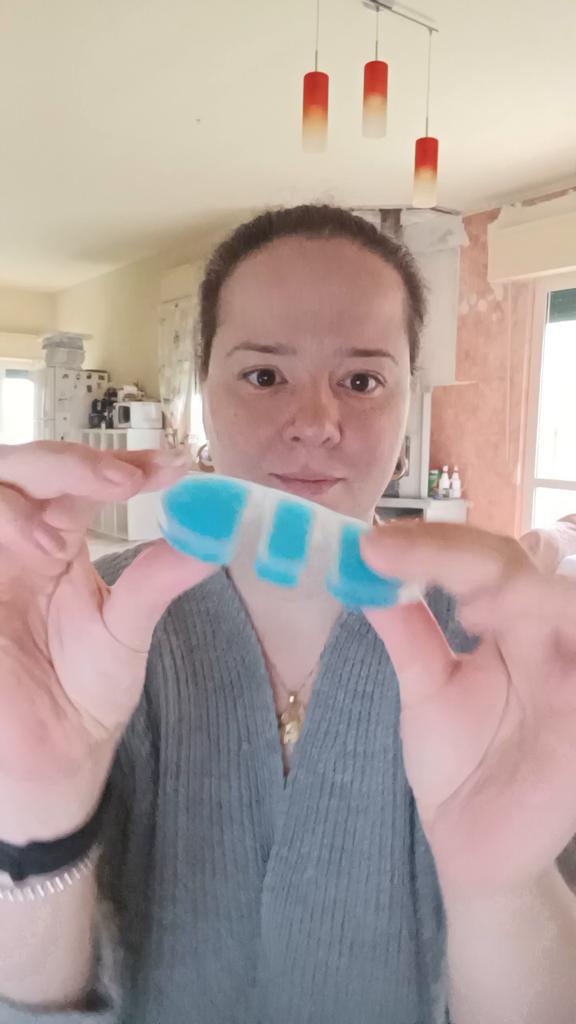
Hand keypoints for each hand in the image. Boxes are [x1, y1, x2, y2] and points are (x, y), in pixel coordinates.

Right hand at [0, 442, 215, 842]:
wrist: (52, 759)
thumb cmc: (84, 692)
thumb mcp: (127, 630)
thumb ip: (159, 579)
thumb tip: (214, 533)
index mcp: (59, 539)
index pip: (84, 479)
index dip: (123, 462)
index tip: (173, 465)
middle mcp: (18, 542)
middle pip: (24, 468)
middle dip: (70, 463)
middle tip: (122, 481)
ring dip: (23, 498)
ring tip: (62, 539)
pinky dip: (2, 525)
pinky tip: (37, 551)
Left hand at [360, 522, 575, 895]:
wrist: (474, 847)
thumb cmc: (459, 763)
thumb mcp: (425, 689)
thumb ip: (407, 632)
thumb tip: (363, 569)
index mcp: (511, 624)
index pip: (485, 561)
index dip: (434, 545)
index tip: (370, 546)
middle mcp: (547, 639)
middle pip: (526, 568)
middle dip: (468, 559)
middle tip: (398, 562)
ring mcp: (572, 679)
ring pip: (570, 606)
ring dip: (523, 594)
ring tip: (469, 605)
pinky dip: (562, 641)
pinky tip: (506, 643)